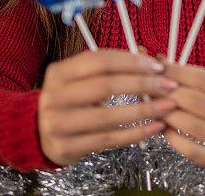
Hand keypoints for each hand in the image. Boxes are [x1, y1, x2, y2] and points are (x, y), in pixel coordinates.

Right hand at [37, 49, 178, 165]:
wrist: (36, 133)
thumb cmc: (69, 100)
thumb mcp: (80, 79)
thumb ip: (110, 68)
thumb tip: (149, 58)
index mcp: (59, 72)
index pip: (99, 60)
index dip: (131, 62)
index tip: (157, 66)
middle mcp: (55, 96)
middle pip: (105, 86)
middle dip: (142, 84)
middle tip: (168, 85)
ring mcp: (59, 124)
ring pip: (107, 116)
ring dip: (143, 111)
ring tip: (168, 106)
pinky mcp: (67, 147)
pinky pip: (108, 140)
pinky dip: (135, 134)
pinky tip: (155, 127)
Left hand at [159, 60, 204, 173]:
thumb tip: (167, 65)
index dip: (179, 72)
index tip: (161, 65)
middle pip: (197, 102)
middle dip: (168, 91)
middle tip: (152, 85)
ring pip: (192, 126)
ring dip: (167, 113)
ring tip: (156, 105)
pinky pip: (192, 151)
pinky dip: (173, 138)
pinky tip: (166, 128)